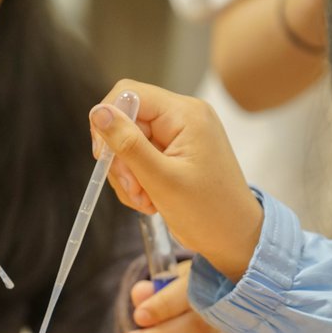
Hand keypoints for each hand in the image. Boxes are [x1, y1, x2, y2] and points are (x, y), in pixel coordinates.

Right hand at [90, 80, 262, 281]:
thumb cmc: (208, 211)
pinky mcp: (175, 152)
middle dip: (121, 158)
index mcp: (185, 114)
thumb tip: (98, 112)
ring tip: (145, 200)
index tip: (105, 158)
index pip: (129, 94)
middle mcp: (183, 116)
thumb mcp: (161, 179)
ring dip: (128, 175)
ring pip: (129, 142)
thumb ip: (128, 144)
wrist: (234, 238)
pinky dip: (137, 179)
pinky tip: (150, 200)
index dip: (109, 122)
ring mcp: (179, 134)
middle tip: (132, 190)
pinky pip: (140, 156)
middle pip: (127, 121)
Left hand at [120, 264, 238, 332]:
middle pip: (195, 327)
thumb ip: (155, 290)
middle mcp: (225, 314)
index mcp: (209, 287)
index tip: (140, 317)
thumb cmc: (187, 295)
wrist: (217, 308)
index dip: (164, 306)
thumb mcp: (172, 286)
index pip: (188, 294)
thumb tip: (141, 293)